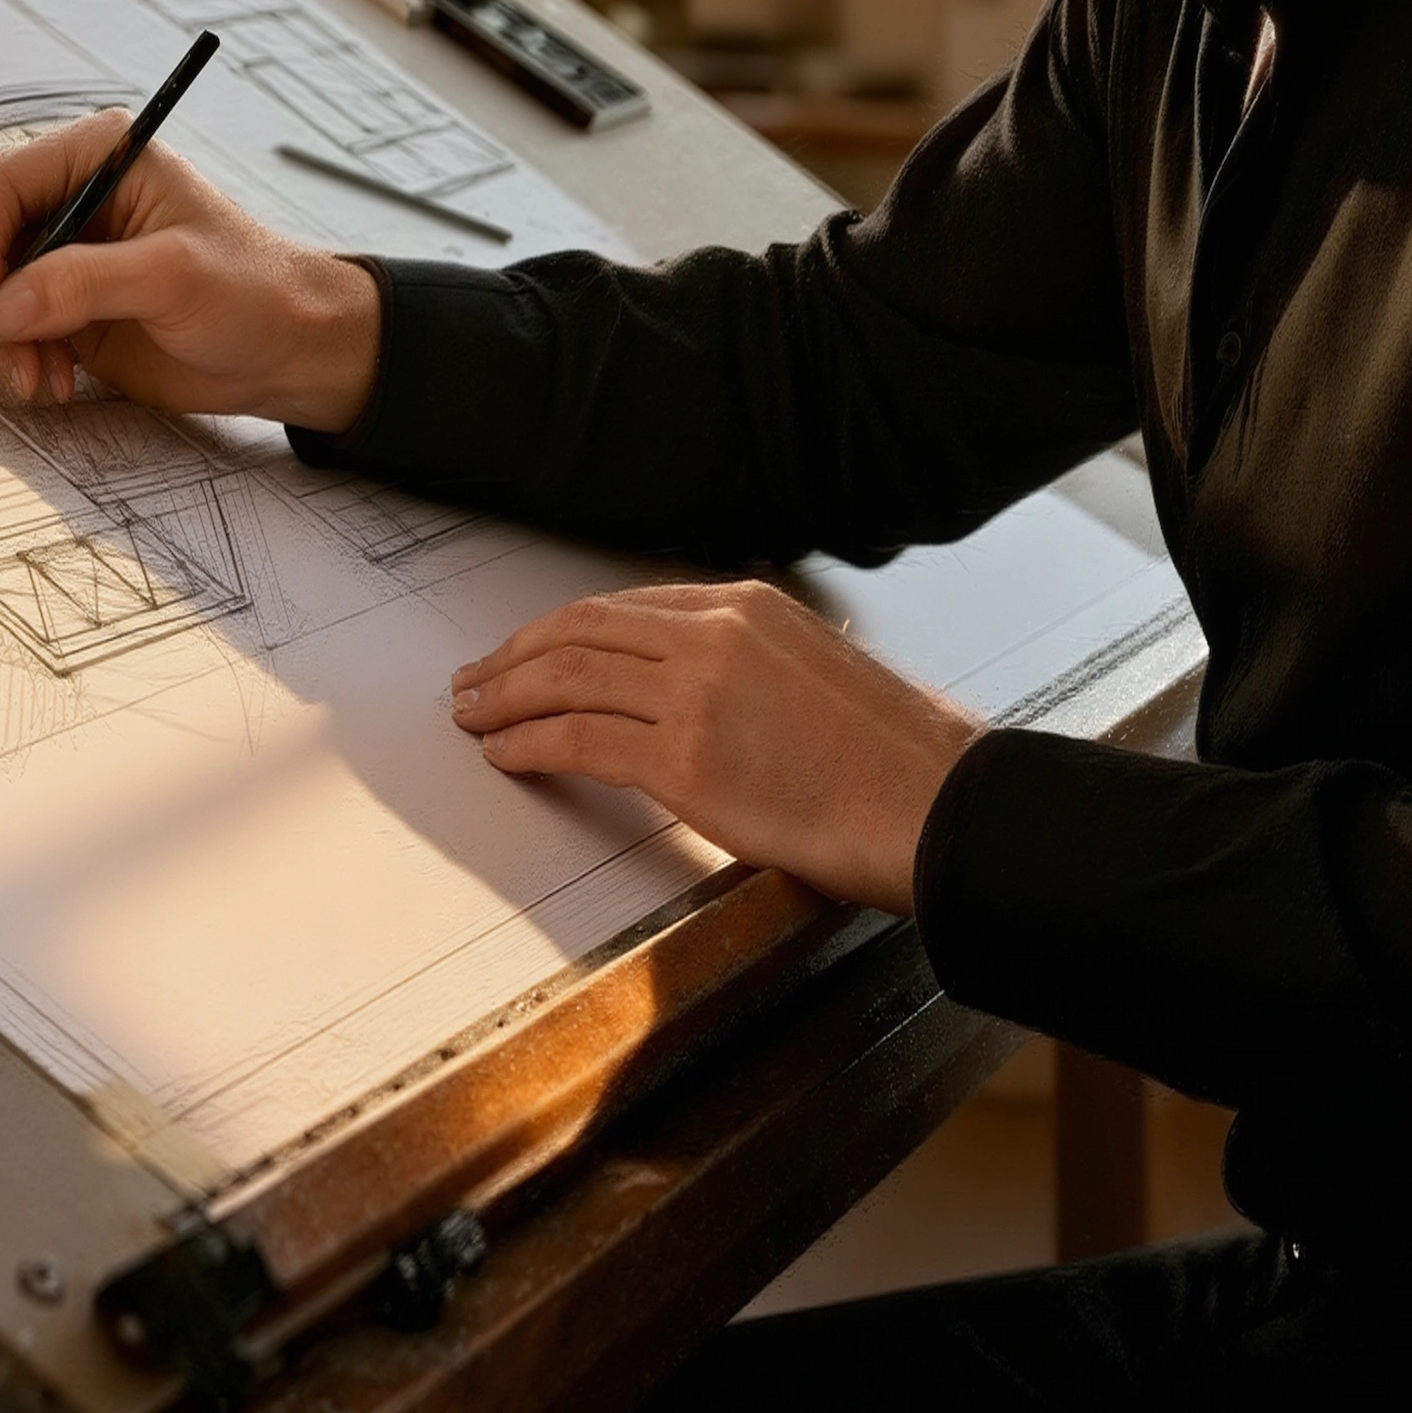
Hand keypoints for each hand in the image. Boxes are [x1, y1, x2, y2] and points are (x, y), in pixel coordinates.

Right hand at [0, 115, 382, 428]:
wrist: (288, 352)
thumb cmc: (254, 292)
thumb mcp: (173, 277)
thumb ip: (84, 283)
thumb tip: (3, 307)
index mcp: (101, 158)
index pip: (1, 185)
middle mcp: (73, 199)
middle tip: (1, 355)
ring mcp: (66, 255)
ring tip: (38, 381)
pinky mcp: (66, 307)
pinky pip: (10, 329)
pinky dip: (16, 360)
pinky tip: (52, 384)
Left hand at [449, 577, 980, 914]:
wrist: (937, 806)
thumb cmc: (896, 762)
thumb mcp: (820, 674)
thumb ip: (755, 669)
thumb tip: (706, 695)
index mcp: (748, 608)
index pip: (624, 607)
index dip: (560, 631)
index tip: (527, 651)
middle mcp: (716, 635)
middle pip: (580, 630)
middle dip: (514, 655)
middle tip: (476, 681)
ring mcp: (697, 693)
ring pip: (565, 677)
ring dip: (504, 698)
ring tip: (474, 717)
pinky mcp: (686, 760)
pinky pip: (578, 739)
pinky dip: (527, 744)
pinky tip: (506, 755)